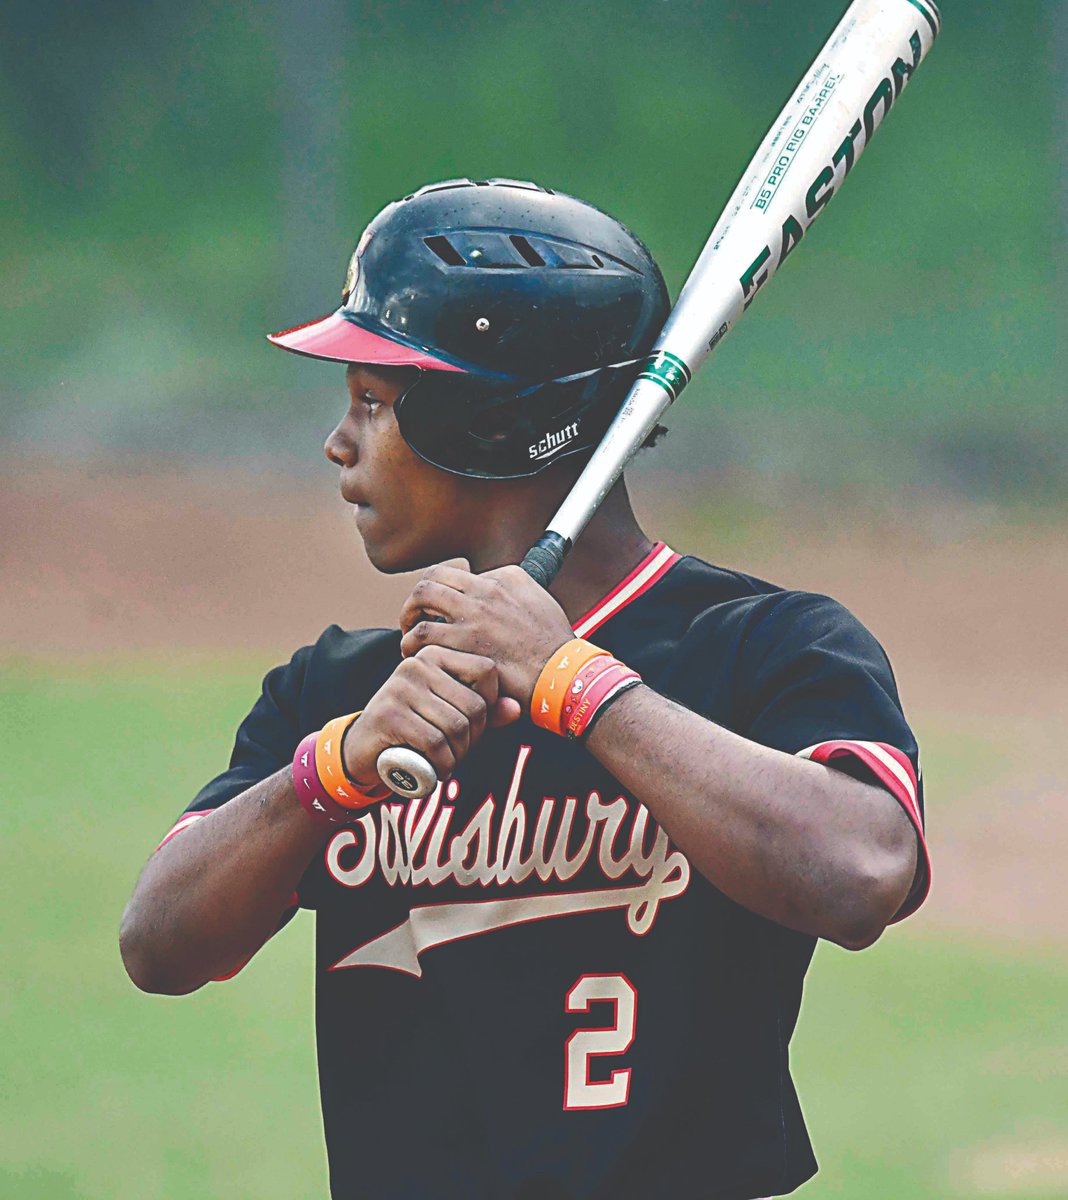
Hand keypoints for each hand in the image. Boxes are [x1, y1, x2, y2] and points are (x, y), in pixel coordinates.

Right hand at [342, 646, 520, 786]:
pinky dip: (442, 765)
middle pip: (475, 706)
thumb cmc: (414, 729)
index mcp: (436, 654)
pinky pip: (435, 744)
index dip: (490, 705)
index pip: (487, 672)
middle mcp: (418, 664)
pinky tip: (434, 770)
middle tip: (457, 751)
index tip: (472, 724)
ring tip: (445, 760)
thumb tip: (516, 708)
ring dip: (457, 755)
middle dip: (473, 738)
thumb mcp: (451, 715)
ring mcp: (401, 687)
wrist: (362, 749)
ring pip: (457, 727)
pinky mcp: (390, 714)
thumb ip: (485, 711)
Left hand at [398, 563, 574, 708]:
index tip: (437, 607)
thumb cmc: (553, 643)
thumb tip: (488, 584)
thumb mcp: (537, 598)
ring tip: (411, 637)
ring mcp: (473, 617)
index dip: (440, 590)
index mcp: (502, 578)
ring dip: (409, 620)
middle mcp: (485, 592)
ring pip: (421, 602)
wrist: (562, 672)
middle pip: (432, 580)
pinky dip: (412, 646)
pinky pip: (422, 638)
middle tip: (415, 616)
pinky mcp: (464, 645)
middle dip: (416, 598)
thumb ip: (511, 588)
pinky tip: (418, 656)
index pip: (455, 573)